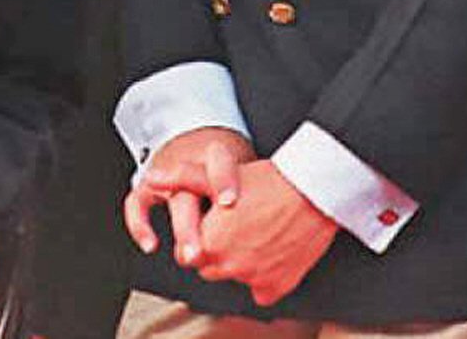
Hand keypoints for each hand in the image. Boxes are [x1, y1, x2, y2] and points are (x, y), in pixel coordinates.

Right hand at [121, 125, 254, 266]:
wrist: (193, 132)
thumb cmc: (223, 158)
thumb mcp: (243, 163)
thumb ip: (255, 189)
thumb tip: (283, 223)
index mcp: (214, 153)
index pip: (218, 161)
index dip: (223, 180)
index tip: (228, 202)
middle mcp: (188, 161)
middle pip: (191, 189)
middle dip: (195, 224)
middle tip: (203, 252)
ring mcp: (166, 171)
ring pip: (168, 199)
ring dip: (180, 229)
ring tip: (190, 255)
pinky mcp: (149, 183)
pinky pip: (136, 203)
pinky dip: (140, 224)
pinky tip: (151, 244)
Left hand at [192, 159, 336, 305]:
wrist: (314, 192)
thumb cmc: (269, 180)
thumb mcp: (219, 174)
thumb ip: (183, 178)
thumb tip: (153, 177)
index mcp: (208, 241)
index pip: (187, 252)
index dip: (201, 236)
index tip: (217, 224)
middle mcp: (227, 265)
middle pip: (209, 267)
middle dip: (218, 252)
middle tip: (238, 228)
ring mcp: (252, 278)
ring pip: (234, 278)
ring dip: (240, 264)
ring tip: (256, 235)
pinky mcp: (275, 286)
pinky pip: (261, 292)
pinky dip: (264, 278)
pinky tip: (272, 254)